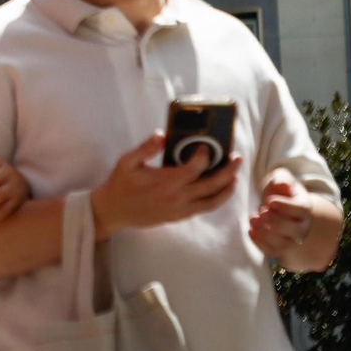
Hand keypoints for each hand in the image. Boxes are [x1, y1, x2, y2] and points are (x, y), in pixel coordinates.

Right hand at [90, 131, 241, 239]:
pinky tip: (220, 189)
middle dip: (228, 171)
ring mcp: (180, 209)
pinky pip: (204, 208)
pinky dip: (217, 199)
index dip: (204, 156)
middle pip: (212, 185)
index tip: (206, 146)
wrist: (114, 210)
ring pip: (213, 201)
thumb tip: (162, 135)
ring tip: (235, 176)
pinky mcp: (180, 216)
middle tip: (237, 158)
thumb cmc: (120, 183)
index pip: (194, 169)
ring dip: (227, 188)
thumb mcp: (127, 161)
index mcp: (165, 182)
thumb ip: (145, 148)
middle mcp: (177, 197)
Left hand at [249, 167, 314, 256]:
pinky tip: (250, 230)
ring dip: (266, 234)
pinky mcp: (280, 247)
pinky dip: (260, 244)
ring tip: (252, 219)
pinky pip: (273, 252)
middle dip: (276, 222)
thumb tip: (282, 185)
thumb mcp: (281, 178)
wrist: (275, 202)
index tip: (269, 201)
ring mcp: (292, 239)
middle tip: (261, 212)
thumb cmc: (279, 189)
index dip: (285, 207)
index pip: (300, 210)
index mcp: (304, 207)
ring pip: (284, 244)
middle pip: (295, 230)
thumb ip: (282, 179)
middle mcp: (302, 226)